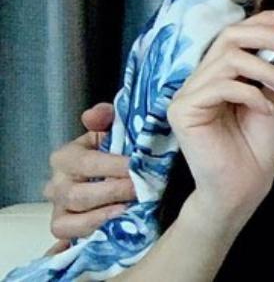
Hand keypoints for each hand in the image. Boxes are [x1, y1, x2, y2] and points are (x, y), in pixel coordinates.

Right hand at [44, 103, 135, 250]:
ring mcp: (58, 209)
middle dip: (112, 192)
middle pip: (78, 194)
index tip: (137, 168)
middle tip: (139, 190)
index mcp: (65, 157)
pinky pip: (69, 236)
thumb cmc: (115, 150)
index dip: (112, 166)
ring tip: (128, 210)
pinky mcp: (65, 229)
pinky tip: (114, 227)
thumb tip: (94, 115)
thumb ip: (105, 117)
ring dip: (102, 216)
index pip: (85, 163)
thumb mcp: (112, 129)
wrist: (117, 175)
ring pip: (70, 220)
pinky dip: (90, 232)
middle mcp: (56, 184)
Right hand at [167, 8, 273, 226]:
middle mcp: (201, 78)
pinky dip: (251, 94)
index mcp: (221, 73)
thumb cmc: (258, 148)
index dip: (263, 20)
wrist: (245, 189)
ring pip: (229, 60)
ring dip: (268, 70)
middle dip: (269, 36)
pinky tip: (266, 109)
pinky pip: (220, 86)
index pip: (236, 34)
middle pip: (229, 37)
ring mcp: (188, 93)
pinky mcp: (182, 110)